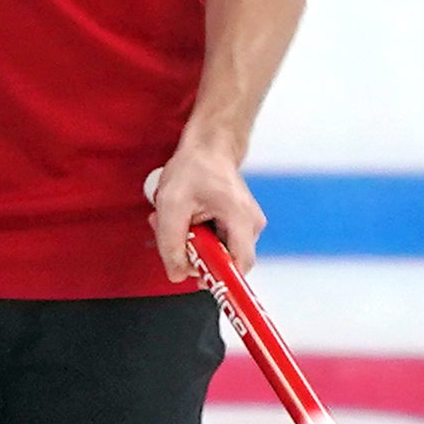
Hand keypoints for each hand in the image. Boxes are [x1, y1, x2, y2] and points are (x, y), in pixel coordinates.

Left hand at [147, 147, 265, 283]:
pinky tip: (183, 217)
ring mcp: (246, 224)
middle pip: (224, 260)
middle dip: (193, 253)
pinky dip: (196, 234)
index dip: (219, 277)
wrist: (208, 146)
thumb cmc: (195, 167)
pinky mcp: (237, 223)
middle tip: (172, 235)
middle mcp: (251, 225)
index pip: (239, 265)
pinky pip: (216, 240)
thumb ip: (171, 243)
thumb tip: (177, 275)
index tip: (196, 276)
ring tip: (174, 219)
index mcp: (242, 220)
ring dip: (191, 241)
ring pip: (216, 250)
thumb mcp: (172, 204)